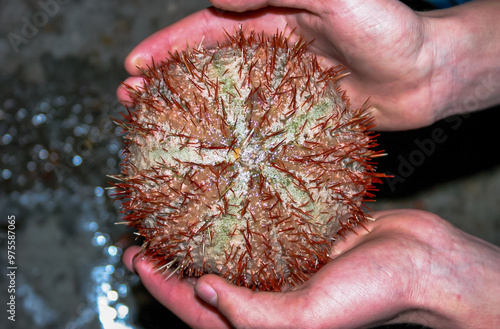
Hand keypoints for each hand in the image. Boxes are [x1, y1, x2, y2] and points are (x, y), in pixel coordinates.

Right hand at [116, 0, 499, 130]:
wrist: (428, 75)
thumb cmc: (391, 29)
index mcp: (270, 20)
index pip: (205, 30)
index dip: (166, 47)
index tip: (133, 67)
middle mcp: (268, 54)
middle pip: (204, 66)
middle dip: (166, 83)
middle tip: (131, 103)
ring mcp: (279, 88)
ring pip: (222, 99)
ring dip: (190, 113)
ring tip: (159, 131)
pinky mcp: (294, 117)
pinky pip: (253, 127)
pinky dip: (228, 139)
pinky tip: (212, 155)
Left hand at [123, 209, 499, 328]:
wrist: (420, 261)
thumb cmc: (375, 296)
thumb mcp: (309, 317)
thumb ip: (254, 313)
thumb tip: (202, 291)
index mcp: (264, 319)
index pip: (198, 307)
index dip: (163, 287)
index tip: (136, 259)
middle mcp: (268, 292)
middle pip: (206, 278)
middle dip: (171, 261)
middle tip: (141, 238)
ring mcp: (282, 263)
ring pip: (228, 250)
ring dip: (198, 235)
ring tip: (171, 214)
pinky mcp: (299, 237)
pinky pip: (257, 227)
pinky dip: (234, 214)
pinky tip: (221, 196)